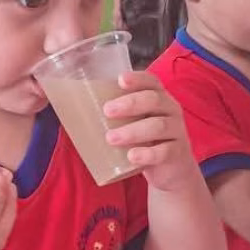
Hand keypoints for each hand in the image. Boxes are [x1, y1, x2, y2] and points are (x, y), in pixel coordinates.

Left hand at [103, 71, 199, 191]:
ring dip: (132, 131)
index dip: (137, 79)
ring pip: (158, 126)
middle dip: (130, 103)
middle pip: (154, 100)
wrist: (172, 170)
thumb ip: (115, 114)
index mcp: (159, 98)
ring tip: (111, 138)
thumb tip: (72, 107)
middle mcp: (170, 110)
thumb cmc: (146, 140)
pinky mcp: (177, 154)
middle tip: (107, 111)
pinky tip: (132, 156)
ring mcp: (176, 132)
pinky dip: (147, 154)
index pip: (151, 81)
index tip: (120, 80)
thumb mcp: (134, 123)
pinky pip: (165, 151)